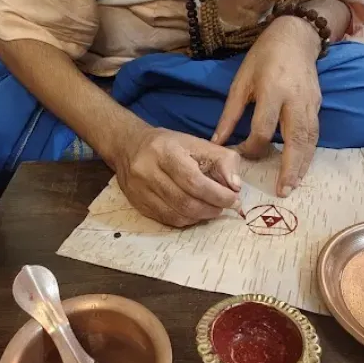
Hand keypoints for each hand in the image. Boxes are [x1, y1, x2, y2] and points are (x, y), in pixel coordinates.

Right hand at [112, 126, 242, 227]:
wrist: (128, 146)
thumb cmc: (168, 144)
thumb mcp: (197, 143)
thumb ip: (222, 160)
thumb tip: (235, 186)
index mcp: (165, 151)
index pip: (194, 181)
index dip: (217, 195)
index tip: (234, 199)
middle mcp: (148, 171)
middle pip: (185, 201)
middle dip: (211, 208)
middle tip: (225, 207)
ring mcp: (139, 190)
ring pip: (176, 214)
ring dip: (200, 216)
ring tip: (212, 209)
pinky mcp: (137, 204)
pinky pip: (166, 219)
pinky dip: (186, 219)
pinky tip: (195, 212)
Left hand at [212, 16, 321, 196]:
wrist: (295, 38)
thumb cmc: (263, 58)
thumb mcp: (240, 82)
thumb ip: (229, 114)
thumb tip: (217, 143)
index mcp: (272, 91)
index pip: (263, 128)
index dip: (252, 147)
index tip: (241, 155)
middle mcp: (295, 100)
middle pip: (295, 139)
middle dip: (290, 167)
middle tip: (283, 191)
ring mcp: (310, 103)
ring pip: (309, 140)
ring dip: (303, 165)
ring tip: (293, 186)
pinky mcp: (317, 106)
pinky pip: (314, 134)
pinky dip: (309, 154)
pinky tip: (301, 168)